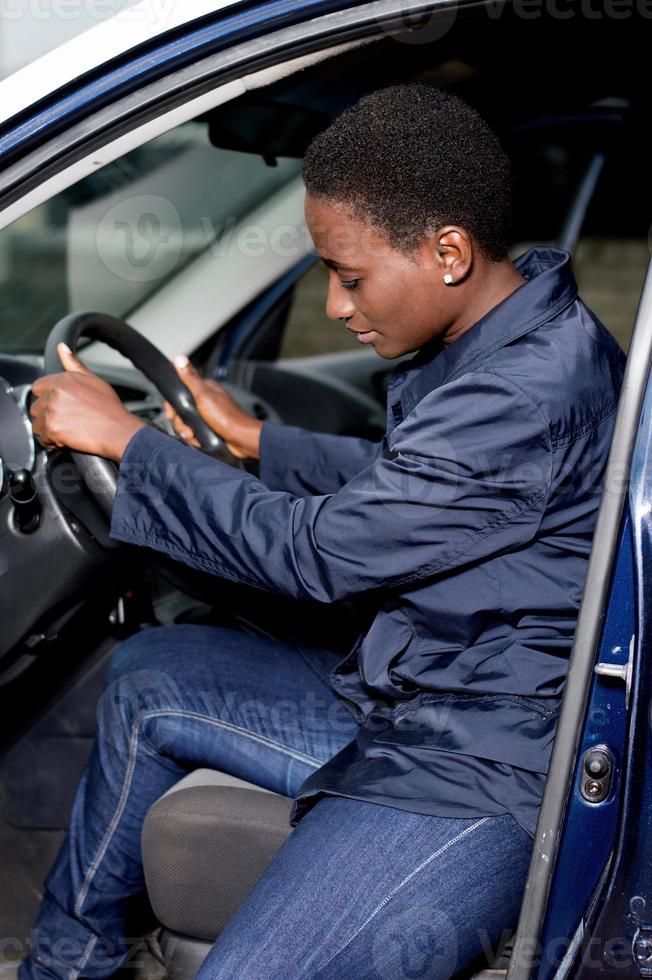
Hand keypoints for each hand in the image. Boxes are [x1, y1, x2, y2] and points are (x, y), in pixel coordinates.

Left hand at [30, 343, 145, 461]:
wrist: (118, 431)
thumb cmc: (110, 408)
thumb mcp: (94, 380)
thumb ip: (73, 364)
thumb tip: (61, 347)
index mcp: (63, 380)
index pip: (38, 388)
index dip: (47, 399)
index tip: (59, 406)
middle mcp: (56, 394)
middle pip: (36, 407)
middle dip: (47, 416)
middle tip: (67, 421)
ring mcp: (53, 412)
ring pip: (37, 424)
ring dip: (48, 430)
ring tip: (67, 431)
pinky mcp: (53, 429)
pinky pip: (43, 439)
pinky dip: (52, 443)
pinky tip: (66, 440)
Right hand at [164, 356, 262, 459]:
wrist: (242, 439)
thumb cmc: (226, 417)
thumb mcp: (204, 396)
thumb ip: (190, 379)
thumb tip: (179, 358)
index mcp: (204, 390)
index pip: (178, 394)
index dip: (172, 406)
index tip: (172, 415)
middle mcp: (204, 402)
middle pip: (180, 412)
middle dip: (181, 424)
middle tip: (188, 430)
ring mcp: (207, 416)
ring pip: (186, 424)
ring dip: (187, 433)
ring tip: (193, 436)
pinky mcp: (209, 429)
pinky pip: (194, 434)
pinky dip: (194, 439)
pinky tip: (199, 440)